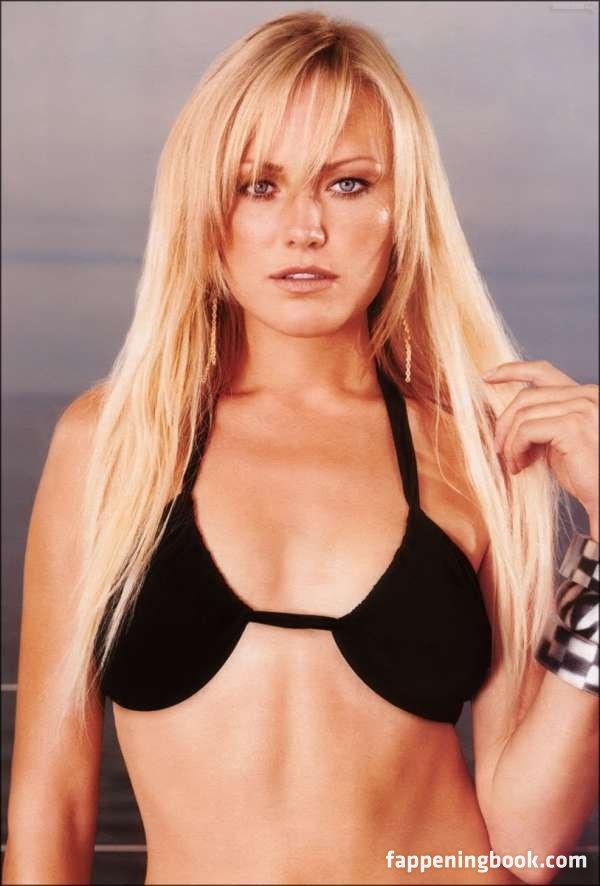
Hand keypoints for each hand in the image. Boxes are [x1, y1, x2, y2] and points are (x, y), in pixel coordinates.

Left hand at [483, 360, 598, 534]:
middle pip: (526, 396)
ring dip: (509, 442)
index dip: (511, 370)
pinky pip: (526, 430)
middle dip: (504, 422)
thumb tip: (507, 417)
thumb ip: (542, 422)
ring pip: (523, 415)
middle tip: (499, 448)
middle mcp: (587, 396)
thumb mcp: (559, 440)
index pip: (542, 371)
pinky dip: (516, 448)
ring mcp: (582, 408)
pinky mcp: (574, 426)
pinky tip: (520, 465)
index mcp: (584, 395)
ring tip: (513, 463)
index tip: (487, 376)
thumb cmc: (585, 474)